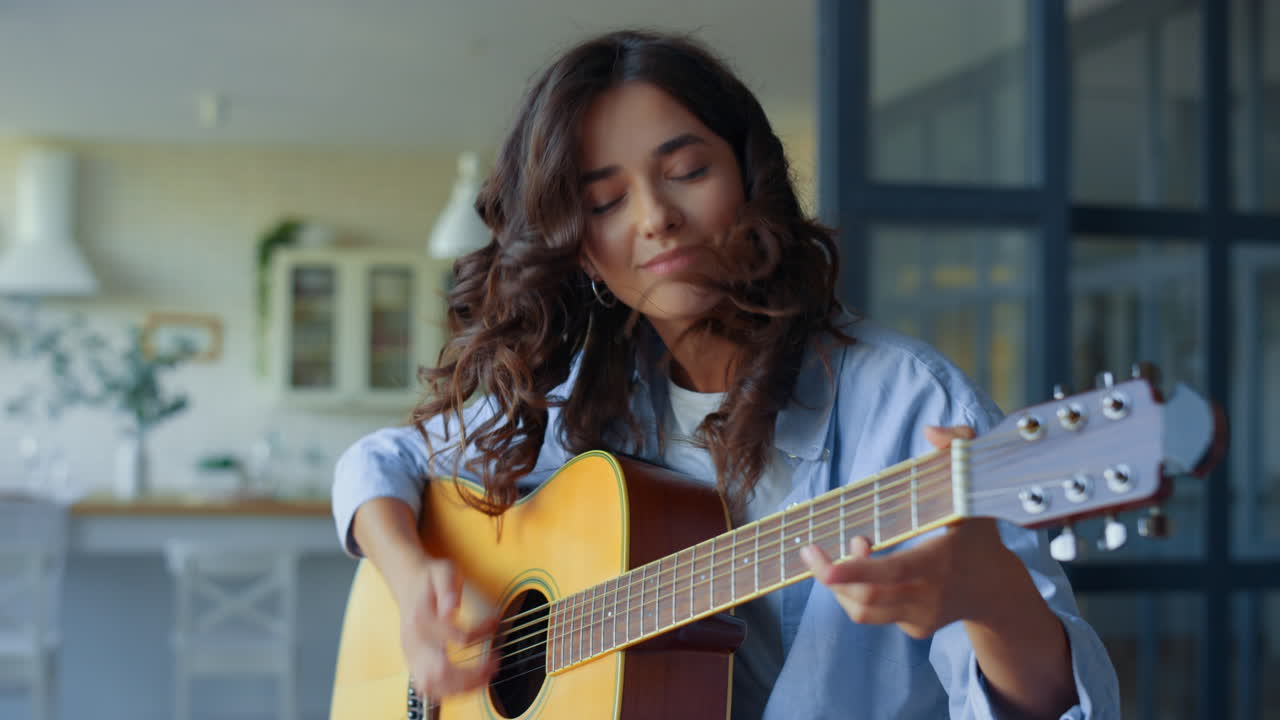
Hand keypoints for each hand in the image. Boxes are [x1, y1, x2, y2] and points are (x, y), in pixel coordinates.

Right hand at [397, 557, 499, 697]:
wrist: (408, 582)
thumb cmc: (430, 578)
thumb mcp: (443, 571)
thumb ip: (448, 588)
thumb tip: (452, 609)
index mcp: (420, 618)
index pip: (454, 637)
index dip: (479, 633)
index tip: (494, 623)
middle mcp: (412, 641)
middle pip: (438, 671)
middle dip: (471, 674)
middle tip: (494, 664)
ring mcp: (410, 654)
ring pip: (431, 685)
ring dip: (460, 687)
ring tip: (485, 677)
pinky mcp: (413, 661)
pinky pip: (427, 686)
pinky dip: (448, 690)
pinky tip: (467, 683)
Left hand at [800, 425, 1026, 638]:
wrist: (996, 589)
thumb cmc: (979, 532)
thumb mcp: (977, 487)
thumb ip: (959, 448)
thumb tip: (930, 430)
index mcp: (939, 561)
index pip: (892, 571)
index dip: (855, 570)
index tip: (825, 565)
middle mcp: (928, 595)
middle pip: (865, 598)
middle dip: (830, 575)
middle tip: (812, 551)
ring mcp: (920, 616)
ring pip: (863, 611)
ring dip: (842, 583)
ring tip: (852, 548)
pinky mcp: (914, 628)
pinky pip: (872, 614)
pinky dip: (857, 591)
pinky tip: (870, 567)